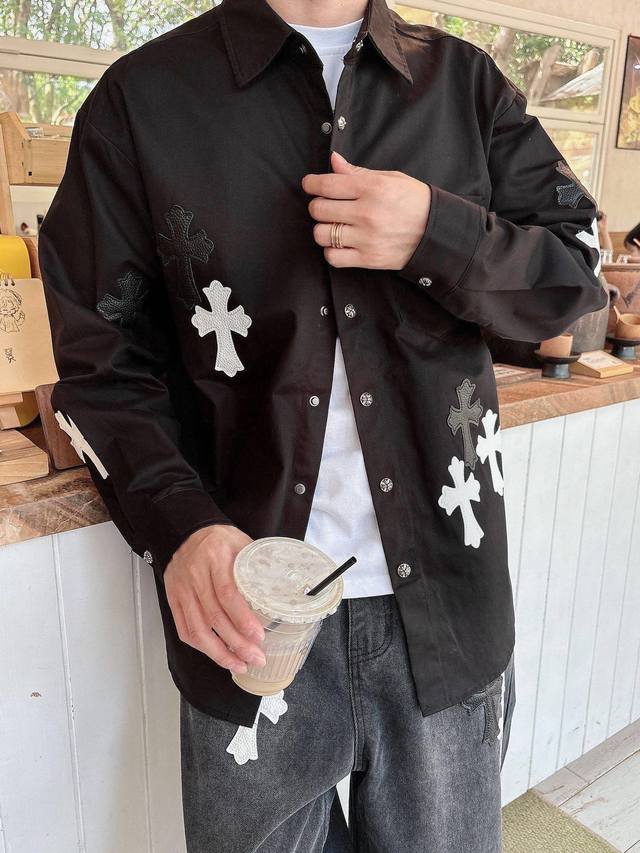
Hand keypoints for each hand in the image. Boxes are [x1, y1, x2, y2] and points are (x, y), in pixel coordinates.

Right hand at [164, 524, 266, 673]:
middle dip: (236, 643)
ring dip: (219, 652)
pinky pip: (184, 629)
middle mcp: (195, 574)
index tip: (259, 636)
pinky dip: (201, 646)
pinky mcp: (172, 599)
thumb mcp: (243, 543)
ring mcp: (181, 589)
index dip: (243, 619)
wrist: (187, 531)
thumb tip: (281, 593)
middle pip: (214, 616)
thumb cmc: (220, 539)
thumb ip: (257, 567)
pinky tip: (217, 654)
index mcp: (216, 558)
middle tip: (256, 658)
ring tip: (239, 664)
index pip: (227, 594)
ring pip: (197, 629)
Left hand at [301, 150, 430, 269]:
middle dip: (318, 206)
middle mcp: (366, 213)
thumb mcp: (390, 178)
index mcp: (372, 188)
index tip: (310, 184)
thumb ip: (358, 172)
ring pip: (321, 234)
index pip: (326, 185)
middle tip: (326, 205)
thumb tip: (333, 161)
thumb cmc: (414, 202)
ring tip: (334, 226)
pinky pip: (333, 257)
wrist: (437, 232)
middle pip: (319, 209)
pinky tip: (340, 244)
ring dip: (323, 229)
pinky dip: (331, 251)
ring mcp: (366, 238)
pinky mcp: (368, 258)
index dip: (311, 184)